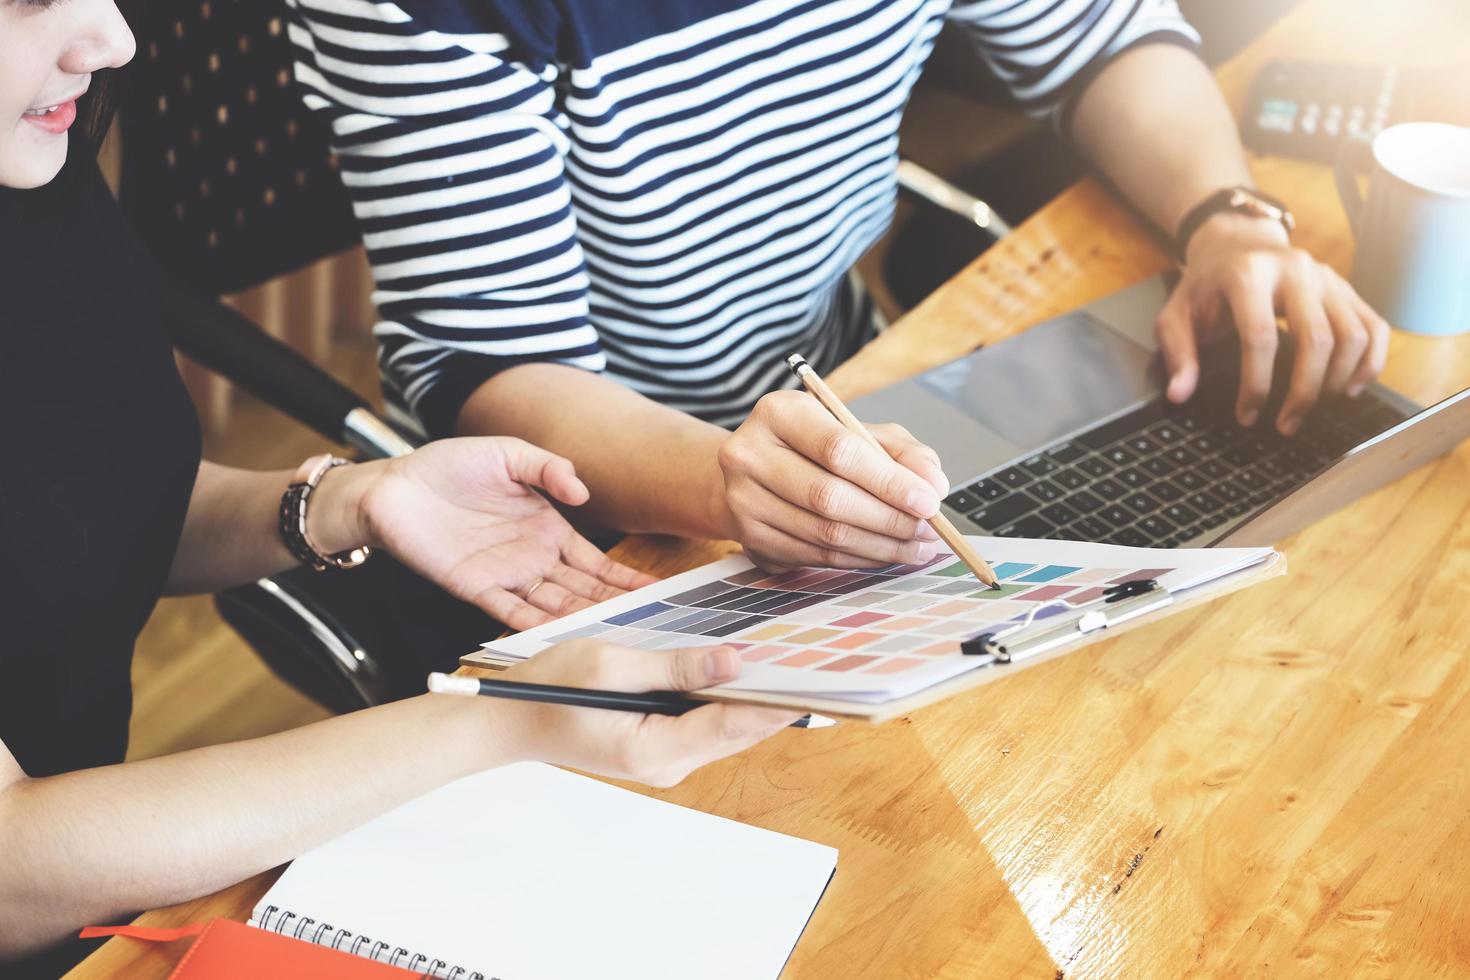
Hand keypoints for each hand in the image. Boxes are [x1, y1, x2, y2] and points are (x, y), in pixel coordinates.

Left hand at [334, 438, 656, 628]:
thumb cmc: (447, 466)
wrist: (393, 487)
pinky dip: (536, 627)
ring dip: (584, 623)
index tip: (657, 591)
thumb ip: (547, 467)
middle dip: (616, 609)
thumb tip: (583, 493)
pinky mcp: (476, 589)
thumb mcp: (506, 453)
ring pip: (555, 607)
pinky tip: (562, 639)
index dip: (625, 577)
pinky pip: (512, 613)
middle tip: (652, 626)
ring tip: (618, 639)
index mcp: (546, 528)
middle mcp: (532, 557)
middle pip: (583, 591)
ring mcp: (506, 576)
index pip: (596, 560)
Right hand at [497, 641, 801, 786]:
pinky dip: (724, 700)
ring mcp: (664, 759)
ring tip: (789, 661)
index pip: (733, 723)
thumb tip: (734, 663)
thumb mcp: (611, 665)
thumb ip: (674, 666)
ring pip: (725, 729)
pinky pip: (705, 725)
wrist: (509, 723)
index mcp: (654, 749)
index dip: (777, 701)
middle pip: (737, 730)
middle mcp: (667, 764)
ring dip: (751, 698)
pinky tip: (739, 671)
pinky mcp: (658, 746)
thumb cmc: (548, 690)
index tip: (817, 682)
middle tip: (816, 662)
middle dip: (774, 698)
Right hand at [717, 389, 947, 570]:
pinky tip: (886, 553)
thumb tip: (933, 483)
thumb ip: (900, 450)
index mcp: (778, 412)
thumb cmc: (810, 444)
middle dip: (890, 519)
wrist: (751, 469)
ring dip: (881, 546)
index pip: (839, 450)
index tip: (928, 500)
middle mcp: (749, 455)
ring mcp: (744, 501)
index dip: (889, 480)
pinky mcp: (750, 538)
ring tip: (917, 545)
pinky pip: (815, 557)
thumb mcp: (856, 429)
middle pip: (829, 497)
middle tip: (928, 529)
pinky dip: (859, 559)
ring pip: (824, 534)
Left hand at [1158, 212, 1389, 434]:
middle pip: (1316, 339)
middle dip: (1303, 392)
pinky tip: (1350, 389)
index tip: (1247, 416)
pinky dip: (1370, 362)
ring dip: (1337, 381)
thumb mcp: (1176, 315)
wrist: (1237, 246)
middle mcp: (1296, 270)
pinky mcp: (1347, 288)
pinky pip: (1374, 327)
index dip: (1257, 384)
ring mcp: (1327, 277)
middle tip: (1286, 425)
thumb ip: (1177, 353)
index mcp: (1249, 275)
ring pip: (1352, 336)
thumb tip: (1179, 394)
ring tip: (1314, 409)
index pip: (1261, 337)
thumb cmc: (1206, 288)